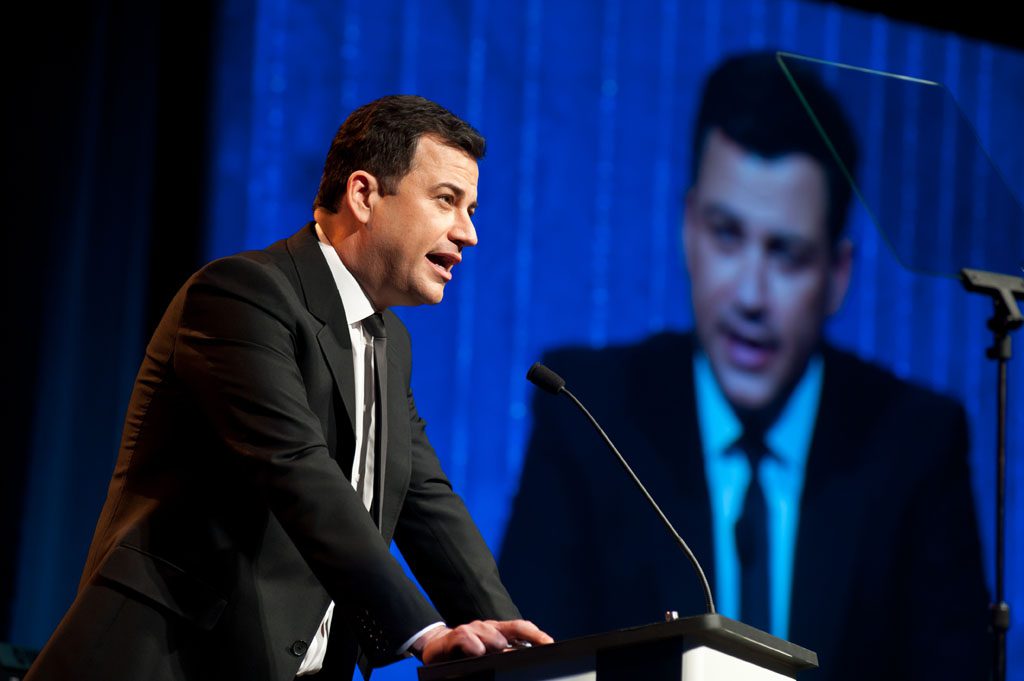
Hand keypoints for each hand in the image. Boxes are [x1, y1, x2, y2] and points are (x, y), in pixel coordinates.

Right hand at [414, 619, 553, 663]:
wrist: (436, 650)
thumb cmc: (465, 656)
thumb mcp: (487, 657)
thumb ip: (505, 656)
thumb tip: (524, 657)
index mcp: (498, 633)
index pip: (522, 630)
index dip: (537, 635)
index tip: (551, 644)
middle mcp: (488, 628)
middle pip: (513, 627)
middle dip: (530, 635)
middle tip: (541, 645)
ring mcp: (472, 630)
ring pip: (490, 632)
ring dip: (497, 642)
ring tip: (500, 650)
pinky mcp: (454, 636)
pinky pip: (466, 637)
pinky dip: (473, 645)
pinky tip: (477, 652)